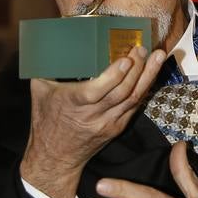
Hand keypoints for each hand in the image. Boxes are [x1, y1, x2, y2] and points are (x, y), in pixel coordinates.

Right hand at [20, 45, 165, 197]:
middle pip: (122, 92)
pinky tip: (152, 73)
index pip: (98, 91)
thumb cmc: (45, 120)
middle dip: (137, 69)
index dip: (114, 76)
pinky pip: (134, 106)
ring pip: (133, 99)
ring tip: (158, 57)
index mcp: (74, 104)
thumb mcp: (39, 91)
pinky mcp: (117, 127)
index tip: (126, 59)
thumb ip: (44, 66)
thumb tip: (48, 39)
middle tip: (144, 49)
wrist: (55, 157)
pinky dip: (145, 88)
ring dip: (148, 76)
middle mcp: (94, 115)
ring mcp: (108, 123)